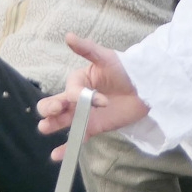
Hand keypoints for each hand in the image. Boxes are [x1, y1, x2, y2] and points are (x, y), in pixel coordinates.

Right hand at [35, 34, 149, 158]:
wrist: (146, 89)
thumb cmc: (125, 69)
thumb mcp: (106, 57)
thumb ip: (87, 49)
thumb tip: (68, 36)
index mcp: (77, 81)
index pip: (69, 90)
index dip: (80, 97)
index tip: (101, 100)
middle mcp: (77, 98)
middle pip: (53, 104)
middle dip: (50, 107)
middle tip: (57, 109)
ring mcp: (84, 115)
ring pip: (60, 122)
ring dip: (51, 125)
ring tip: (45, 128)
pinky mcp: (93, 127)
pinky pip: (77, 137)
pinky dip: (66, 147)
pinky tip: (57, 156)